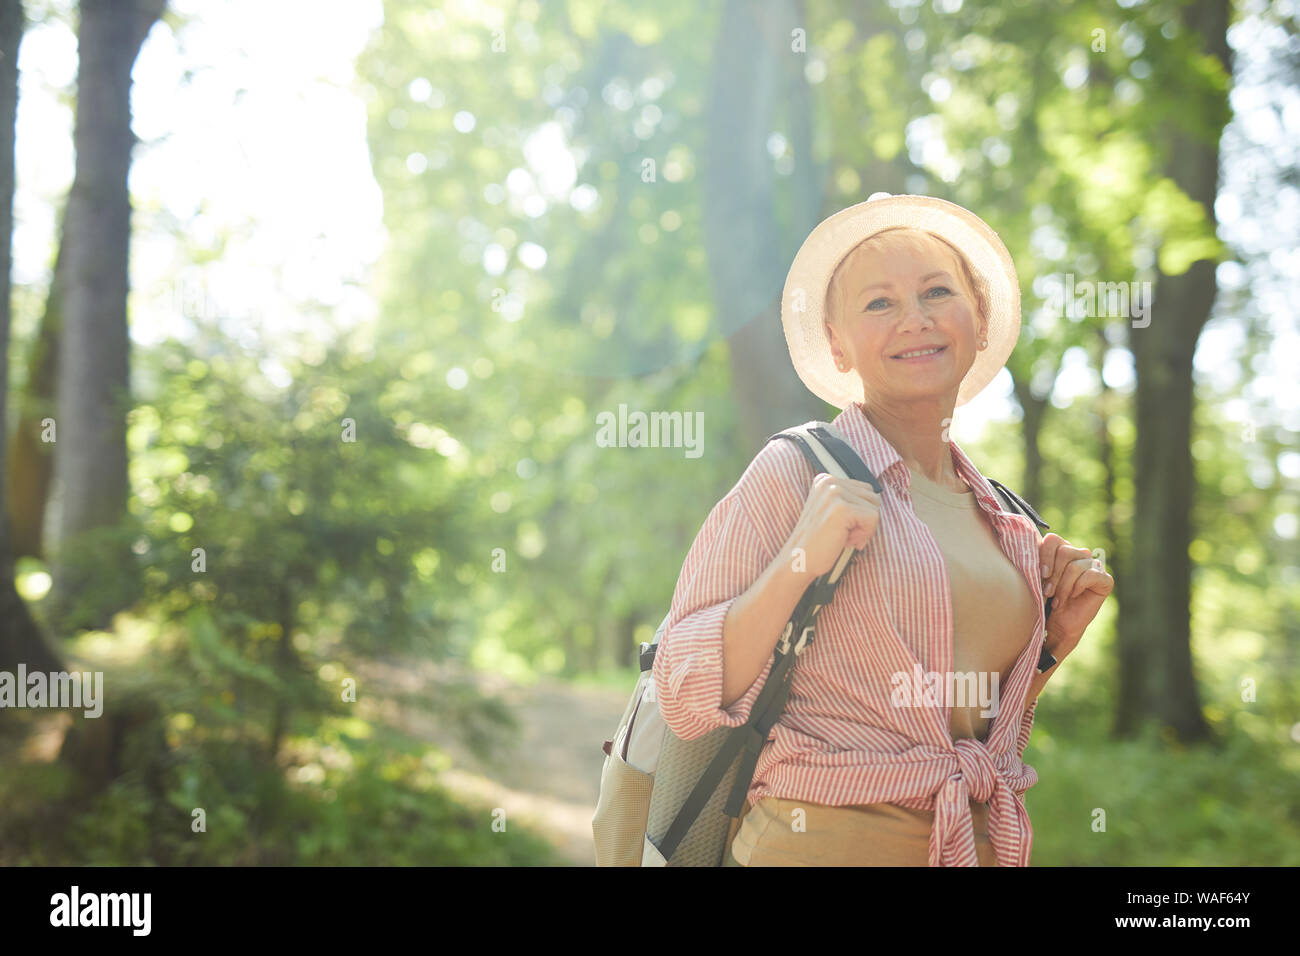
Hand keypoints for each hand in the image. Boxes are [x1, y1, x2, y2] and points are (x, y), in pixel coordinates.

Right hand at [785, 471, 881, 578]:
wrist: (799, 560)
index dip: (859, 512)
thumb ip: (849, 498)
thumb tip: (877, 497)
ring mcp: (834, 493)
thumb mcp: (831, 510)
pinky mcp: (842, 508)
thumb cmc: (819, 540)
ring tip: (842, 535)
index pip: (865, 489)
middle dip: (863, 519)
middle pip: (872, 497)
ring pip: (874, 507)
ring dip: (864, 527)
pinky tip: (845, 540)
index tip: (841, 525)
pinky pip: (873, 518)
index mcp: (825, 480)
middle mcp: (829, 481)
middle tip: (842, 532)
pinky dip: (864, 535)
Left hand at [1039, 532, 1113, 658]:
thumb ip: (1035, 559)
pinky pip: (1090, 575)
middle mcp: (1079, 553)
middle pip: (1064, 551)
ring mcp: (1094, 565)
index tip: (1041, 575)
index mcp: (1062, 548)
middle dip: (1053, 575)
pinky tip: (1073, 597)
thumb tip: (1027, 544)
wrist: (1058, 623)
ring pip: (1074, 566)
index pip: (1053, 539)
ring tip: (1057, 599)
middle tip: (1048, 592)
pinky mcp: (1105, 579)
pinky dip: (1077, 587)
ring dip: (1062, 586)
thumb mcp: (1037, 577)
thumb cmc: (1045, 598)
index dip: (1045, 556)